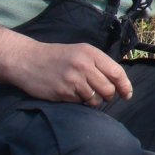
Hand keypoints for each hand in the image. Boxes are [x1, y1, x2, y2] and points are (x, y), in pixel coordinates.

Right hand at [8, 40, 133, 105]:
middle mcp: (83, 66)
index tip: (127, 94)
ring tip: (86, 93)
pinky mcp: (62, 92)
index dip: (125, 86)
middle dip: (110, 95)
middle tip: (105, 95)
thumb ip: (99, 64)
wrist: (27, 60)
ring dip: (95, 100)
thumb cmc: (58, 56)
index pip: (116, 73)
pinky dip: (80, 101)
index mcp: (91, 54)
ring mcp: (72, 80)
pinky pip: (80, 102)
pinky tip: (72, 93)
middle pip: (108, 89)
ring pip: (96, 99)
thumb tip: (119, 83)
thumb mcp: (81, 52)